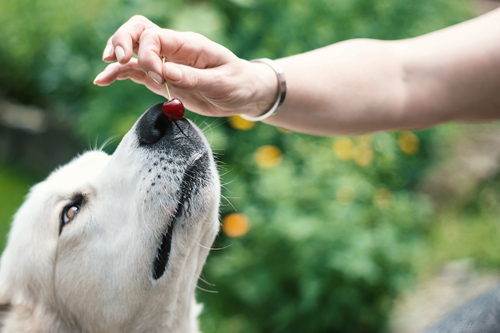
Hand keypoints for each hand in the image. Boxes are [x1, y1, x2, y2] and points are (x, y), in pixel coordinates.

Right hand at [93, 15, 276, 116]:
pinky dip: (119, 75)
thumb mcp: (221, 83)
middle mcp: (174, 50)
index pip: (156, 36)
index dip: (148, 54)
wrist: (245, 93)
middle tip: (117, 60)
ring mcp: (166, 64)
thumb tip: (165, 74)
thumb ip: (193, 78)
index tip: (159, 77)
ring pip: (133, 51)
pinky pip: (136, 73)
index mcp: (189, 45)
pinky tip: (103, 81)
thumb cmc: (238, 84)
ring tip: (104, 74)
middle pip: (139, 32)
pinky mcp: (163, 79)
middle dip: (122, 42)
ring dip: (116, 59)